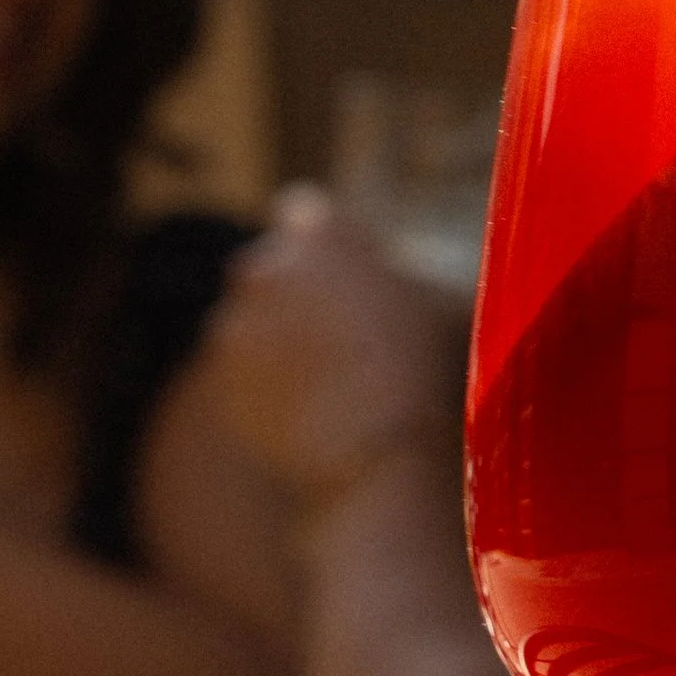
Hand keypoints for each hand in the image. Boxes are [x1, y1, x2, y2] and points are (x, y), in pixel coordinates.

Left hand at [199, 189, 464, 512]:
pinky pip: (247, 377)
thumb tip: (424, 285)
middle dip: (303, 294)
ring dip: (284, 343)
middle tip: (351, 336)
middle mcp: (263, 270)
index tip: (350, 269)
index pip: (304, 212)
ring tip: (338, 385)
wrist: (379, 462)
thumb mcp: (452, 306)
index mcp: (319, 236)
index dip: (327, 242)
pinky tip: (318, 416)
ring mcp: (233, 329)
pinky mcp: (222, 385)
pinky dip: (271, 390)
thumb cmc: (428, 374)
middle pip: (277, 271)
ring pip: (258, 325)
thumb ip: (420, 280)